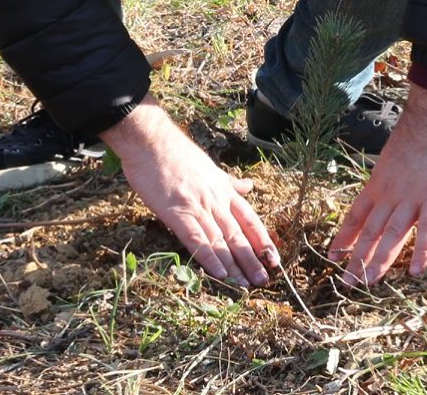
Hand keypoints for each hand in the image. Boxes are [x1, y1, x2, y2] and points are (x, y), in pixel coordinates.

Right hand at [101, 97, 278, 287]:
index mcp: (223, 190)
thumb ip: (230, 182)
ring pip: (221, 240)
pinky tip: (220, 274)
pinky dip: (210, 258)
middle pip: (239, 234)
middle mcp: (216, 200)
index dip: (263, 240)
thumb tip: (250, 186)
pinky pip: (197, 240)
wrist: (152, 141)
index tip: (274, 258)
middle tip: (264, 281)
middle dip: (252, 259)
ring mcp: (198, 207)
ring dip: (235, 265)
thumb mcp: (210, 167)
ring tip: (246, 285)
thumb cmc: (176, 154)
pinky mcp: (177, 213)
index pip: (249, 219)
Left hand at [329, 85, 426, 284]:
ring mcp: (413, 197)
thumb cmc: (419, 132)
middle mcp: (390, 194)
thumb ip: (397, 173)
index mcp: (378, 183)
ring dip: (380, 261)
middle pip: (371, 232)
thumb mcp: (394, 156)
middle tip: (346, 283)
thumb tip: (404, 179)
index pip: (356, 216)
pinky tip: (415, 271)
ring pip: (393, 235)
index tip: (332, 256)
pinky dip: (422, 250)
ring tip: (367, 283)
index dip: (344, 238)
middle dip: (357, 259)